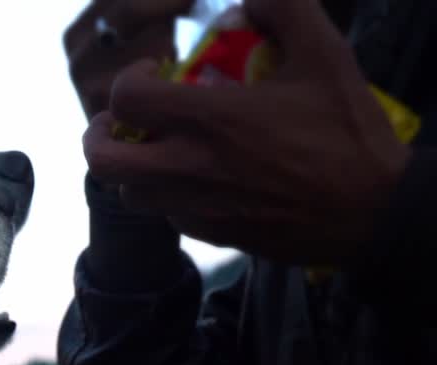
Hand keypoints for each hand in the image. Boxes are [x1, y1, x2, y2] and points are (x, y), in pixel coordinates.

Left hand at [83, 0, 412, 265]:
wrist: (372, 212)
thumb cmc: (349, 134)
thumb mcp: (326, 56)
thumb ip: (286, 11)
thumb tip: (247, 0)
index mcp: (213, 121)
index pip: (125, 100)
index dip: (127, 81)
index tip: (153, 74)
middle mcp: (191, 168)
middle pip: (102, 159)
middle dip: (98, 134)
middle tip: (118, 121)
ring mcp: (196, 206)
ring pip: (127, 191)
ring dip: (133, 166)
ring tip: (156, 148)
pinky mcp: (210, 234)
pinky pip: (164, 216)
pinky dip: (164, 195)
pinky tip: (192, 178)